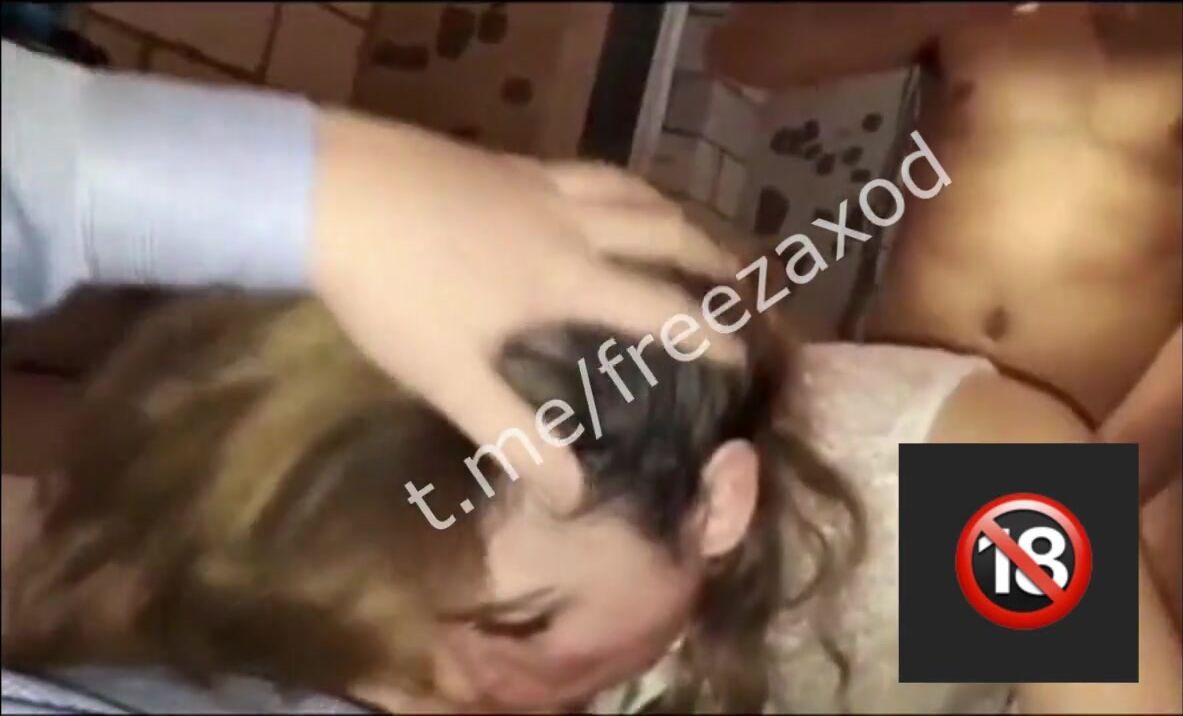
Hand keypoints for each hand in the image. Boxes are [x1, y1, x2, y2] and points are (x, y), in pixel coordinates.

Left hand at [309, 109, 739, 513]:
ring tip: (690, 231)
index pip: (661, 309)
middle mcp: (570, 223)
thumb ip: (515, 435)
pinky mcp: (506, 160)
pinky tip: (600, 196)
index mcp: (565, 278)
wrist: (328, 190)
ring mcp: (538, 183)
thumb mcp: (450, 376)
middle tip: (741, 283)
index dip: (709, 335)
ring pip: (630, 189)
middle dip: (712, 258)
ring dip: (672, 212)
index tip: (743, 356)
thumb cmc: (390, 290)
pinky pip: (588, 169)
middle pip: (664, 231)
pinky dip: (619, 186)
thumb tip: (572, 496)